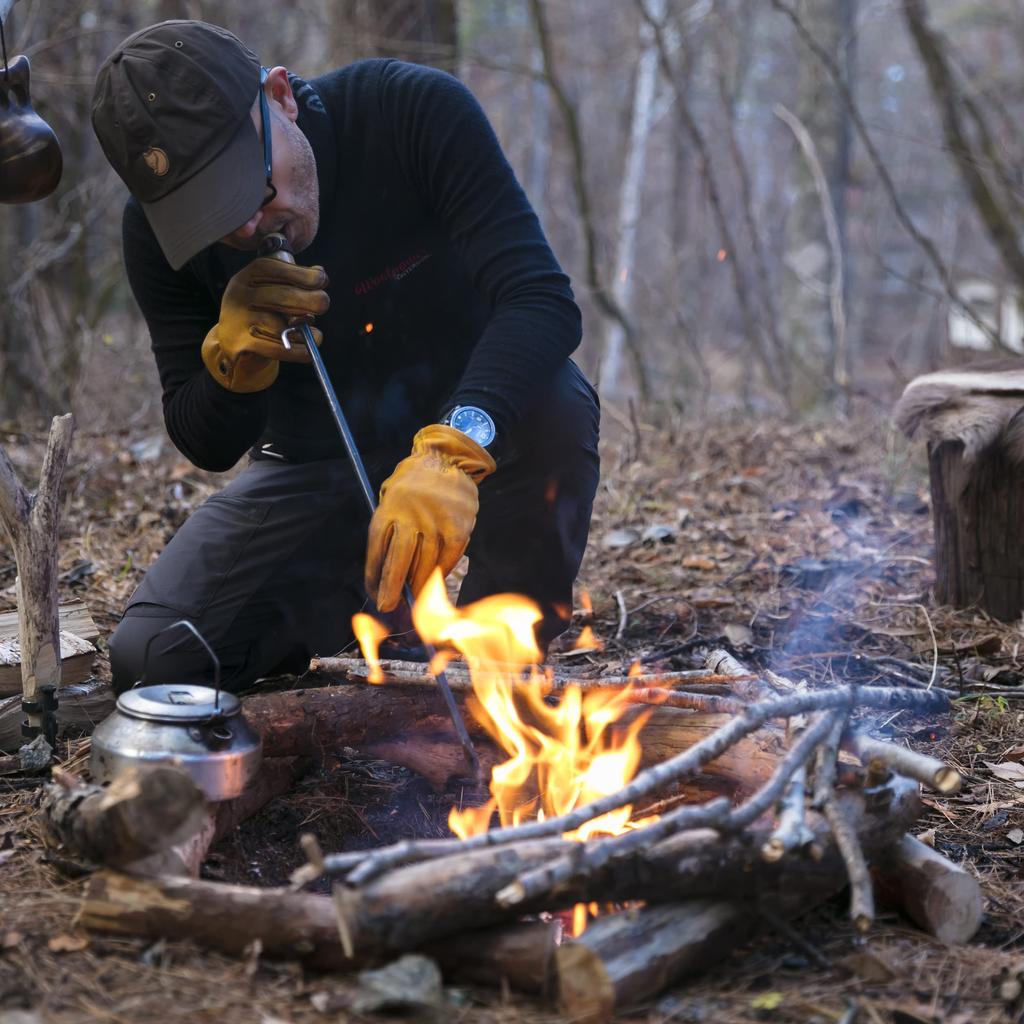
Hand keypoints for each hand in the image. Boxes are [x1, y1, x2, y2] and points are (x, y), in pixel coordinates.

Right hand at [201, 256, 328, 391]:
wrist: (234, 338)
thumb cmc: (262, 308)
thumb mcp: (273, 288)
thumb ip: (295, 280)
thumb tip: (320, 273)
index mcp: (249, 275)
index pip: (276, 270)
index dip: (302, 275)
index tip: (321, 281)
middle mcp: (240, 295)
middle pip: (281, 297)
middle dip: (309, 300)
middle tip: (323, 304)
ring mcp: (238, 319)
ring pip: (280, 327)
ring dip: (304, 333)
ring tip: (317, 336)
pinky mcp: (241, 343)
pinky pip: (276, 348)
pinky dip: (298, 351)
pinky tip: (309, 351)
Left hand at [365, 424, 496, 611]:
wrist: (447, 459)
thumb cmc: (414, 483)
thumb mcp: (391, 497)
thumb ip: (389, 529)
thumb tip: (386, 572)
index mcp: (389, 508)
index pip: (376, 550)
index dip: (374, 575)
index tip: (374, 592)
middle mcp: (411, 516)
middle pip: (398, 562)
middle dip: (391, 589)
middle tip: (388, 607)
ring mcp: (436, 522)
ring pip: (424, 565)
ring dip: (418, 586)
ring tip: (413, 598)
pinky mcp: (459, 528)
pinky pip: (447, 560)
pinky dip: (440, 573)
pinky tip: (435, 581)